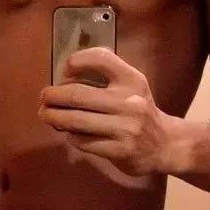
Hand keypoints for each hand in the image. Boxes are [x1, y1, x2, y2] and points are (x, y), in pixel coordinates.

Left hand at [38, 47, 170, 176]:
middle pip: (78, 95)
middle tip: (44, 97)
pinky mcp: (119, 151)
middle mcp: (129, 101)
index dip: (78, 60)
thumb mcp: (132, 85)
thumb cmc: (140, 109)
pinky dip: (71, 136)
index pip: (101, 58)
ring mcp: (125, 128)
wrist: (166, 144)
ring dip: (55, 118)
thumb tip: (64, 76)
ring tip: (45, 115)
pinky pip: (84, 142)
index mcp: (132, 79)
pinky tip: (68, 133)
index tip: (66, 69)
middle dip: (54, 96)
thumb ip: (106, 76)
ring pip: (76, 121)